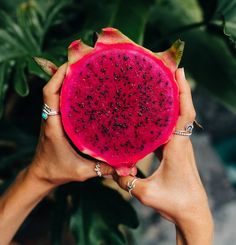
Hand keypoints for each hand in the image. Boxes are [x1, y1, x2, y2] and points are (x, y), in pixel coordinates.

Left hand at [30, 63, 113, 186]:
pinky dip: (66, 90)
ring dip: (65, 80)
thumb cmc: (58, 172)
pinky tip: (82, 89)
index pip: (50, 94)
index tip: (72, 64)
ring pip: (54, 93)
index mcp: (54, 126)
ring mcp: (52, 118)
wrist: (41, 175)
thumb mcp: (82, 171)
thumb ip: (104, 169)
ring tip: (84, 71)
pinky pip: (58, 100)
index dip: (58, 77)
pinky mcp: (55, 121)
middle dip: (64, 72)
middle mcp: (51, 118)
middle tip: (84, 63)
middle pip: (52, 88)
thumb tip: (128, 170)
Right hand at [113, 68, 213, 243]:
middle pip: (183, 110)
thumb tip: (113, 169)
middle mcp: (181, 142)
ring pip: (178, 118)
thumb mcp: (145, 193)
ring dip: (173, 101)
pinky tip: (154, 114)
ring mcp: (180, 146)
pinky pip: (171, 129)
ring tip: (158, 86)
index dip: (183, 92)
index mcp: (177, 147)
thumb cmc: (173, 203)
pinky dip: (166, 117)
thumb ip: (127, 181)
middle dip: (179, 88)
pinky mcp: (176, 151)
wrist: (192, 212)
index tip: (179, 72)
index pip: (184, 114)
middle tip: (168, 70)